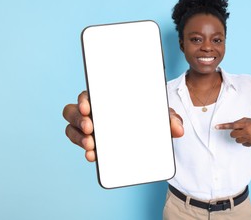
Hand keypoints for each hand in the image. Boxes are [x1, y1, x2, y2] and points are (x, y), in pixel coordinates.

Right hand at [63, 92, 183, 161]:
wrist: (150, 134)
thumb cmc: (149, 116)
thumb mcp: (160, 114)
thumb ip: (169, 118)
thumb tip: (178, 130)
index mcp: (107, 98)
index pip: (88, 94)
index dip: (84, 99)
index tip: (88, 107)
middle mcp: (95, 111)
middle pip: (73, 111)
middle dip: (78, 119)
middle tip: (90, 128)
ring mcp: (91, 127)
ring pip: (72, 128)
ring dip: (77, 136)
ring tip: (91, 145)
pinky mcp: (93, 142)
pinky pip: (81, 144)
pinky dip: (85, 150)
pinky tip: (92, 156)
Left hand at [216, 118, 250, 146]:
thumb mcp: (247, 120)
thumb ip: (239, 123)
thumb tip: (231, 126)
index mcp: (245, 124)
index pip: (232, 125)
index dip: (223, 126)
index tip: (216, 127)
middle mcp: (247, 131)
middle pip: (233, 135)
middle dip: (234, 133)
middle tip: (239, 131)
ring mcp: (250, 138)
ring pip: (237, 140)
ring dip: (239, 138)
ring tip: (246, 134)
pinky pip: (243, 144)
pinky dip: (244, 141)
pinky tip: (250, 138)